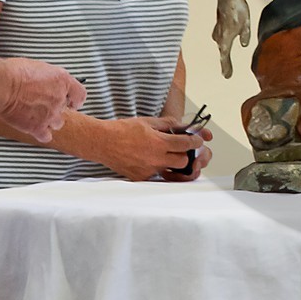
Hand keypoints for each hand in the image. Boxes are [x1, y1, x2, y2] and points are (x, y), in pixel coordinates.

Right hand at [0, 60, 85, 142]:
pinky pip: (46, 136)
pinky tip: (35, 129)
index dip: (76, 99)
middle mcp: (59, 98)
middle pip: (65, 109)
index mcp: (62, 80)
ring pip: (58, 123)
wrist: (2, 85)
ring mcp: (50, 114)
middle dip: (56, 108)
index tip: (74, 102)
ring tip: (37, 116)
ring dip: (50, 121)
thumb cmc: (14, 73)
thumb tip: (48, 83)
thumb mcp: (39, 67)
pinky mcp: (37, 127)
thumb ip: (49, 78)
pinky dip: (41, 134)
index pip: (80, 93)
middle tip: (44, 104)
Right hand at [99, 118, 213, 181]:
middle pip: (183, 162)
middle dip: (186, 155)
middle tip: (182, 149)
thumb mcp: (148, 121)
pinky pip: (157, 176)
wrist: (102, 142)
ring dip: (173, 164)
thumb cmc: (123, 130)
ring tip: (167, 155)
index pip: (186, 144)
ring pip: (171, 171)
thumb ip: (168, 124)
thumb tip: (183, 125)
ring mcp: (148, 171)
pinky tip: (151, 160)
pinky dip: (158, 169)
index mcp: (158, 143)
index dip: (195, 141)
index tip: (198, 140)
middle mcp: (155, 159)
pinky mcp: (140, 178)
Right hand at [214, 0, 250, 78]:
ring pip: (220, 44)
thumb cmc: (237, 10)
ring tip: (226, 61)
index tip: (226, 76)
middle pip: (222, 52)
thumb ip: (245, 35)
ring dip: (223, 52)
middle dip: (224, 62)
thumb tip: (244, 45)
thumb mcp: (246, 24)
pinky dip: (222, 42)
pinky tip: (224, 42)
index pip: (225, 56)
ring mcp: (217, 30)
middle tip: (227, 74)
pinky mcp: (218, 25)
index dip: (226, 66)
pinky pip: (219, 37)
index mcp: (226, 37)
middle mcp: (219, 36)